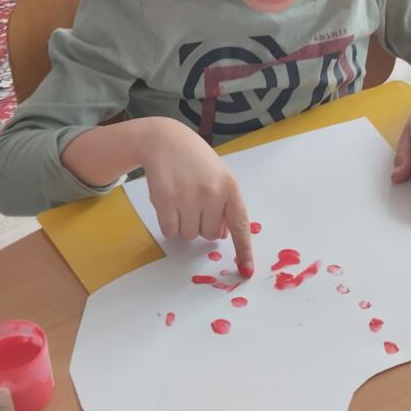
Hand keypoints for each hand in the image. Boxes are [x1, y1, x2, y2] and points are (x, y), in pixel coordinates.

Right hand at [138, 119, 253, 275]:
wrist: (164, 140)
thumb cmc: (195, 160)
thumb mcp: (219, 176)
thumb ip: (225, 205)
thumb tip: (223, 236)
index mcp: (230, 187)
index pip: (240, 225)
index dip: (244, 250)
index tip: (246, 270)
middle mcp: (212, 193)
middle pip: (211, 235)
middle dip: (203, 225)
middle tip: (195, 202)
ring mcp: (188, 197)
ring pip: (190, 235)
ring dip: (185, 224)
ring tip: (182, 199)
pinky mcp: (166, 200)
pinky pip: (170, 231)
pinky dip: (169, 223)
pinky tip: (169, 203)